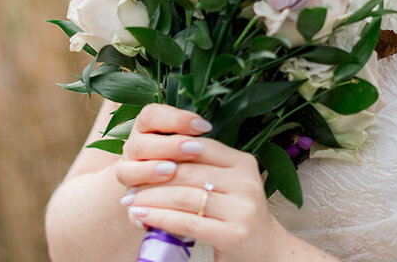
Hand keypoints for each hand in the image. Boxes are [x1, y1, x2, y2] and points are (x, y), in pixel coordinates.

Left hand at [114, 104, 286, 261]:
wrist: (266, 250)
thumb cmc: (237, 213)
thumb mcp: (229, 183)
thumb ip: (204, 167)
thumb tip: (159, 155)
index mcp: (244, 163)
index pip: (199, 147)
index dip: (168, 150)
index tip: (144, 157)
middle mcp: (246, 182)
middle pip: (188, 172)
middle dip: (153, 177)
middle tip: (130, 184)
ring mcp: (242, 209)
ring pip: (183, 197)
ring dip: (151, 199)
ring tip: (131, 201)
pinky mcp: (232, 234)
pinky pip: (186, 222)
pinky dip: (159, 218)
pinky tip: (142, 217)